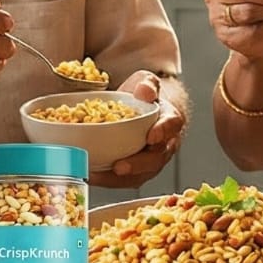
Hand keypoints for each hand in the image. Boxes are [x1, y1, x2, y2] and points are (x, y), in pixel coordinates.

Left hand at [91, 70, 183, 188]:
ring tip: (97, 176)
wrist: (141, 109)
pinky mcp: (136, 171)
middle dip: (138, 165)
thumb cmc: (143, 97)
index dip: (163, 132)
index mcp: (169, 119)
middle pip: (156, 158)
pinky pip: (124, 180)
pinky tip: (90, 176)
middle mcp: (164, 144)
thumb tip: (144, 92)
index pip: (172, 125)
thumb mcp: (146, 81)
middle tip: (119, 167)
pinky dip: (107, 180)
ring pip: (140, 175)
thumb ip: (147, 84)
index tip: (151, 137)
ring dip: (118, 179)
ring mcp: (151, 161)